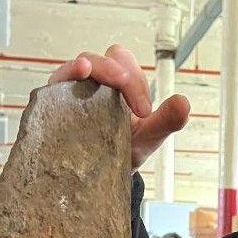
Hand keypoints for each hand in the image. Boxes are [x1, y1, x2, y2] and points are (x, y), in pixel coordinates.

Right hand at [47, 45, 190, 169]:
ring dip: (82, 67)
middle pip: (100, 58)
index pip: (123, 63)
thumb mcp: (148, 137)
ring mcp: (72, 93)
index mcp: (118, 83)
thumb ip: (167, 120)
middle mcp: (95, 83)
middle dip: (111, 69)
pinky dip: (59, 82)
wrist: (100, 179)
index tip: (145, 111)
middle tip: (122, 88)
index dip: (134, 80)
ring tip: (86, 71)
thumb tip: (184, 103)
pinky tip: (62, 88)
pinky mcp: (53, 107)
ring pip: (75, 67)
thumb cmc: (123, 151)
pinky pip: (53, 88)